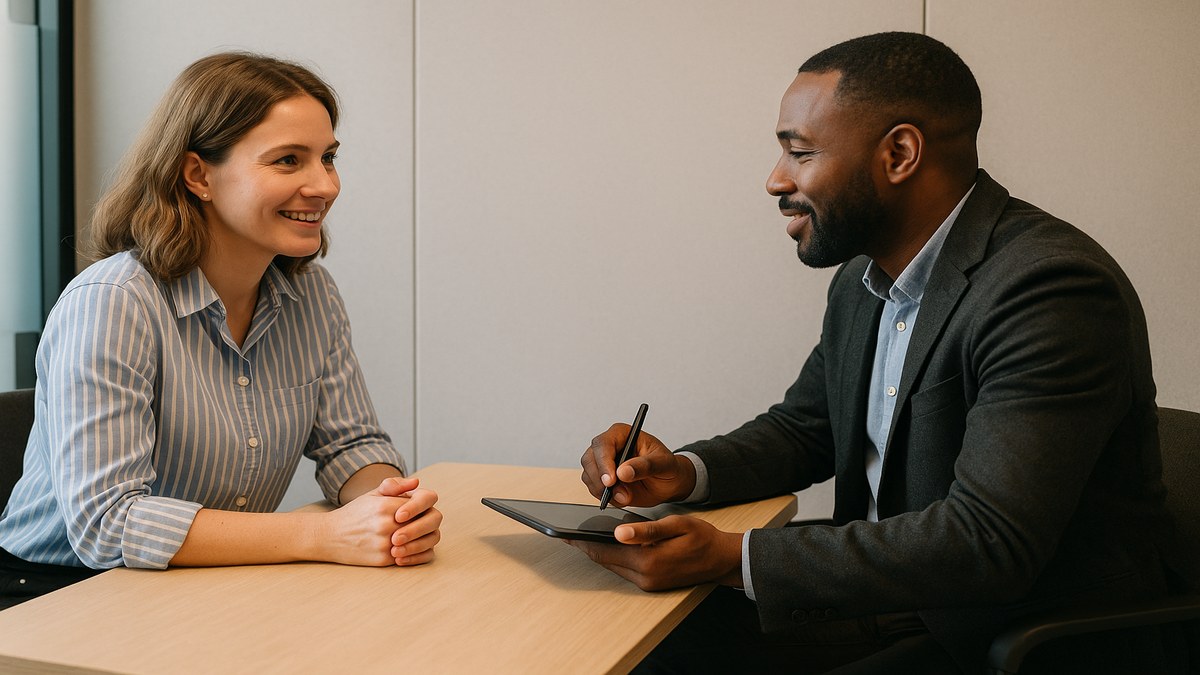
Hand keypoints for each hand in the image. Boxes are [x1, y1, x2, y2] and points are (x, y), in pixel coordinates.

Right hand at [322, 477, 441, 566]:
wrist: (329, 536)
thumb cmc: (355, 513)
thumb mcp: (372, 494)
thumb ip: (395, 486)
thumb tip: (416, 482)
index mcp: (386, 505)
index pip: (423, 502)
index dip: (425, 506)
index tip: (419, 509)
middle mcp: (387, 523)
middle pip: (427, 523)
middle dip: (428, 523)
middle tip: (423, 524)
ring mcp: (386, 543)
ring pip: (422, 542)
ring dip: (423, 539)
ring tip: (418, 537)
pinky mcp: (383, 559)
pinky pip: (410, 558)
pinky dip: (415, 555)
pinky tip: (409, 550)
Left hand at [566, 515, 742, 590]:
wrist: (722, 560)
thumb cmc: (702, 538)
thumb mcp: (676, 525)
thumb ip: (646, 529)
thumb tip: (618, 532)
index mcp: (648, 560)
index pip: (605, 550)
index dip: (583, 540)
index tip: (565, 532)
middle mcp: (644, 577)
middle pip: (605, 560)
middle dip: (586, 546)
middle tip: (567, 532)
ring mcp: (647, 583)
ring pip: (613, 566)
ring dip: (599, 552)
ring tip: (582, 535)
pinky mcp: (650, 584)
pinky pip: (624, 569)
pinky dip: (613, 557)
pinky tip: (607, 544)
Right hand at [581, 424, 695, 506]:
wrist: (668, 483)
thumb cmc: (667, 467)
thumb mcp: (663, 464)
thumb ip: (645, 466)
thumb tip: (624, 471)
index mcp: (622, 434)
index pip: (603, 444)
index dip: (604, 462)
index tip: (611, 480)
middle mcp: (609, 447)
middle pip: (590, 459)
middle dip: (600, 480)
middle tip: (616, 493)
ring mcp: (603, 463)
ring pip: (589, 476)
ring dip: (603, 491)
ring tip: (626, 496)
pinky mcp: (602, 479)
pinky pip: (594, 489)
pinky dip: (605, 497)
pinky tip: (621, 497)